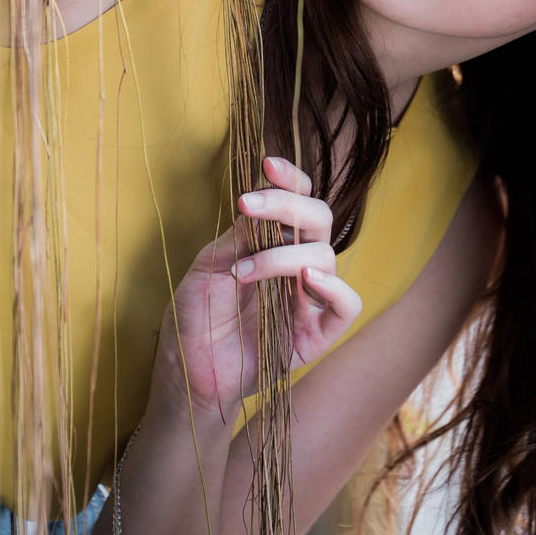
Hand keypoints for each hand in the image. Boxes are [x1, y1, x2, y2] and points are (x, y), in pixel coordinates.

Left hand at [154, 157, 363, 419]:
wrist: (188, 370)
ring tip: (243, 271)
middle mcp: (296, 265)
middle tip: (248, 206)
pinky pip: (347, 305)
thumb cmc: (194, 316)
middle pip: (318, 218)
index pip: (297, 200)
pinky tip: (306, 282)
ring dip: (283, 255)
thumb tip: (260, 204)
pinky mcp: (317, 334)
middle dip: (286, 204)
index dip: (290, 180)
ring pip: (325, 256)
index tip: (266, 164)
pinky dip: (335, 288)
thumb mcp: (209, 265)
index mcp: (272, 242)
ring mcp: (308, 298)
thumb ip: (240, 236)